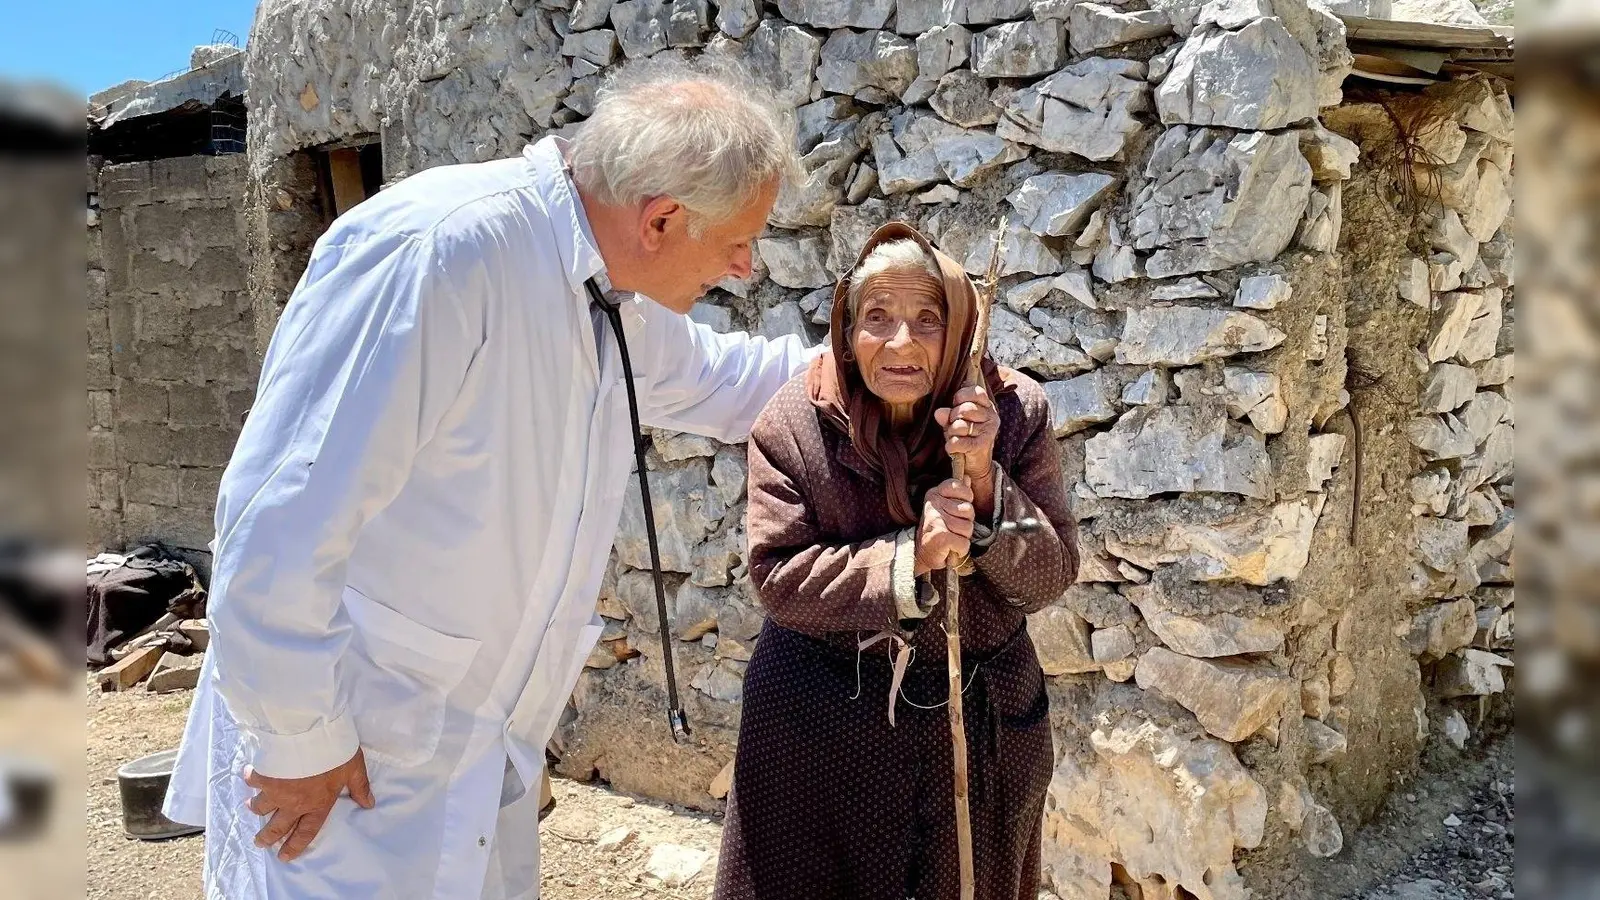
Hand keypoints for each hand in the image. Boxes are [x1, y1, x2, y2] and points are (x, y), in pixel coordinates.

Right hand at [246, 749, 374, 861]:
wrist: (309, 735)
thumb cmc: (335, 752)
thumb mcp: (354, 768)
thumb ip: (360, 787)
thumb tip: (368, 804)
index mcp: (318, 804)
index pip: (306, 832)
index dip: (294, 845)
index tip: (284, 855)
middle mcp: (294, 803)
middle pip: (277, 826)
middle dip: (267, 837)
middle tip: (260, 842)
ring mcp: (276, 792)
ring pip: (261, 807)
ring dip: (255, 809)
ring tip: (250, 808)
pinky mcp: (263, 776)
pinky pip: (253, 782)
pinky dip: (250, 779)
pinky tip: (248, 776)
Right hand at [916, 479, 975, 574]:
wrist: (922, 554)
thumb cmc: (938, 531)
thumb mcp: (948, 508)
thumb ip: (958, 493)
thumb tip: (967, 477)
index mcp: (934, 494)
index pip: (960, 487)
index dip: (966, 499)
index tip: (957, 510)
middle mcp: (933, 504)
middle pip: (968, 510)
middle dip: (966, 523)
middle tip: (952, 529)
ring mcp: (936, 519)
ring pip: (968, 527)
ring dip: (963, 537)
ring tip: (951, 539)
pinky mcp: (940, 536)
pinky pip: (964, 542)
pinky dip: (960, 549)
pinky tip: (950, 548)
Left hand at [935, 385, 998, 479]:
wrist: (976, 463)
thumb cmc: (965, 436)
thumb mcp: (955, 422)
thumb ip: (947, 415)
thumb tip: (939, 412)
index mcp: (987, 406)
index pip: (975, 392)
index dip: (960, 397)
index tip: (956, 404)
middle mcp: (991, 417)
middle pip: (965, 409)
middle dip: (953, 417)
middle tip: (954, 425)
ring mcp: (988, 431)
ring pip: (959, 426)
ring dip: (951, 433)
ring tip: (955, 437)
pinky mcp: (982, 445)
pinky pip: (958, 442)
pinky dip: (951, 445)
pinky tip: (952, 447)